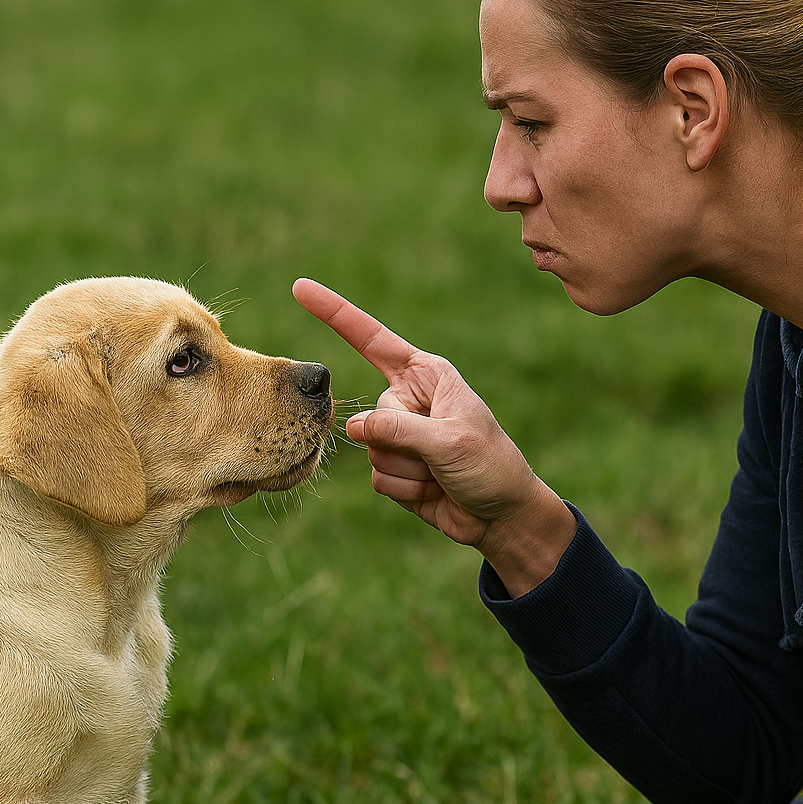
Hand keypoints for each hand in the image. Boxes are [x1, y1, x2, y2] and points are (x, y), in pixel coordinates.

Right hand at [293, 278, 574, 593]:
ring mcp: (399, 435)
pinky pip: (376, 477)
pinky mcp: (395, 467)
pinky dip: (404, 490)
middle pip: (370, 414)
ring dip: (406, 471)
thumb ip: (397, 429)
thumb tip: (351, 427)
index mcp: (426, 374)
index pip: (370, 338)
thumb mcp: (449, 441)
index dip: (333, 312)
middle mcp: (408, 399)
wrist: (502, 516)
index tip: (300, 286)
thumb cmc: (490, 466)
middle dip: (402, 443)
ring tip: (441, 474)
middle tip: (441, 456)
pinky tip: (433, 491)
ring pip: (370, 451)